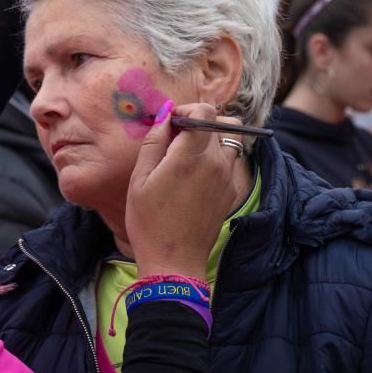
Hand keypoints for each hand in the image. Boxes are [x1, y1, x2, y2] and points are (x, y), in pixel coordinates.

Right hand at [126, 103, 245, 279]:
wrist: (174, 262)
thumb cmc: (149, 222)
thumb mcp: (140, 180)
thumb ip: (154, 142)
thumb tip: (166, 117)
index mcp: (192, 156)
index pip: (205, 110)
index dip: (186, 110)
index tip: (170, 124)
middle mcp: (217, 163)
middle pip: (222, 121)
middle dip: (199, 123)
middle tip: (177, 140)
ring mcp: (228, 178)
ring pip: (231, 140)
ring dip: (212, 139)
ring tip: (188, 156)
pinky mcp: (232, 191)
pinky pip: (231, 162)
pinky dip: (217, 159)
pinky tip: (195, 177)